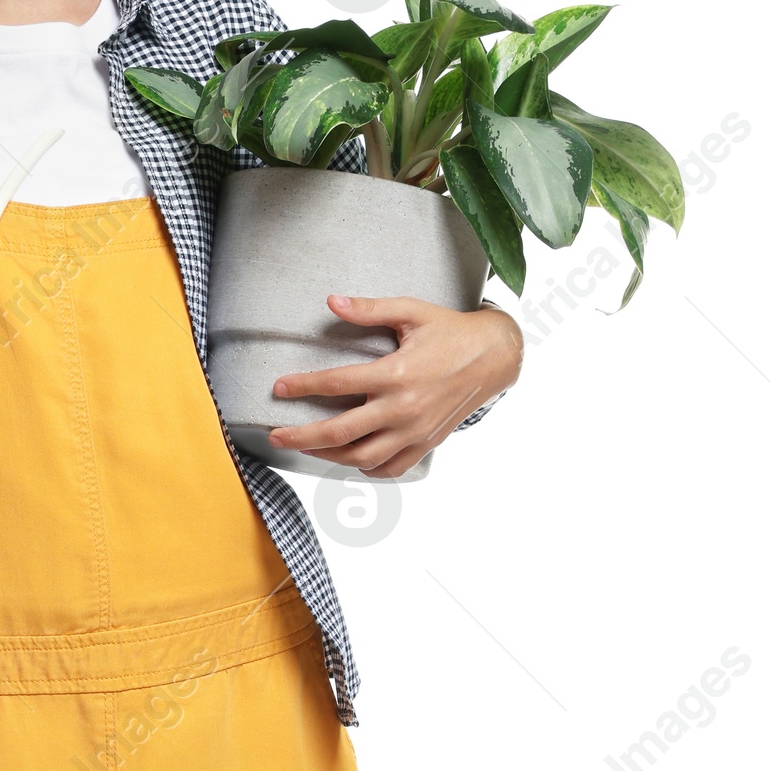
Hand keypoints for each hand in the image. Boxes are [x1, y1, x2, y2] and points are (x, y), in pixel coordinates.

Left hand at [268, 291, 523, 477]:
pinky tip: (348, 458)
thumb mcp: (411, 311)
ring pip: (361, 457)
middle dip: (302, 436)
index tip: (279, 389)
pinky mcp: (426, 444)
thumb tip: (331, 302)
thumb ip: (369, 309)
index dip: (304, 386)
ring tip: (306, 448)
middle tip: (275, 435)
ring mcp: (415, 431)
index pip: (337, 383)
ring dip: (328, 456)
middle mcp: (404, 408)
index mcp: (396, 373)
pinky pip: (390, 468)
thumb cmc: (450, 331)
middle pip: (341, 432)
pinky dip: (365, 468)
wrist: (494, 357)